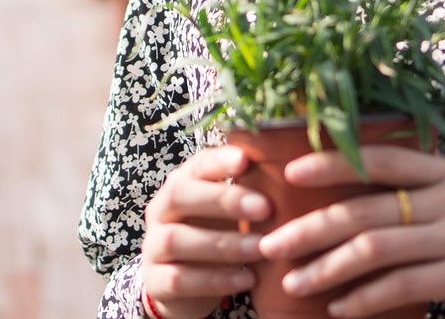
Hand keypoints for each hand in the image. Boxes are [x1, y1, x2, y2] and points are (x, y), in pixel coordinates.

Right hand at [141, 145, 270, 318]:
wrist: (183, 283)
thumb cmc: (214, 234)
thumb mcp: (227, 212)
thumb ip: (247, 192)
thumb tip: (291, 171)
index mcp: (180, 184)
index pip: (194, 164)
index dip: (218, 161)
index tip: (247, 160)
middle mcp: (160, 211)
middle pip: (179, 195)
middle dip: (223, 200)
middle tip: (265, 208)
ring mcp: (153, 246)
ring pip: (177, 239)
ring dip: (223, 243)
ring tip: (262, 248)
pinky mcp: (156, 282)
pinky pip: (180, 279)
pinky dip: (216, 279)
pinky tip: (247, 279)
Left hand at [256, 146, 444, 318]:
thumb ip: (424, 198)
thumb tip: (357, 207)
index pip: (379, 156)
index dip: (331, 160)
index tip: (288, 171)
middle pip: (365, 206)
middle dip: (310, 226)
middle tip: (270, 242)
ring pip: (376, 247)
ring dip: (326, 267)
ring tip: (293, 281)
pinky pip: (404, 285)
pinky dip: (365, 298)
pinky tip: (340, 309)